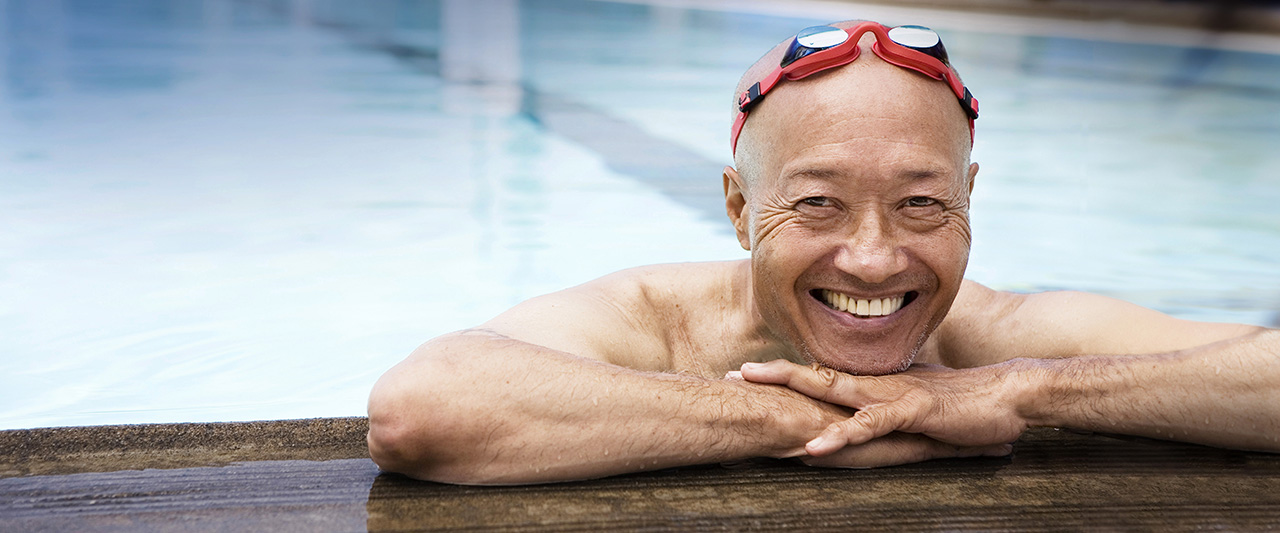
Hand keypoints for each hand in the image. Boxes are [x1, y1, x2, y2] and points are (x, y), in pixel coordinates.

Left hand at [738, 360, 1028, 457]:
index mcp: (874, 384)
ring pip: (834, 392)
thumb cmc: (964, 404)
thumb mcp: (916, 407)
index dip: (785, 374)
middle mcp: (876, 384)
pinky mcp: (912, 410)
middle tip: (732, 374)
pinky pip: (869, 425)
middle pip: (815, 376)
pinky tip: (815, 448)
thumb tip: (859, 420)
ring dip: (794, 392)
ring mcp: (892, 395)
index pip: (821, 375)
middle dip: (773, 375)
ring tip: (758, 400)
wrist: (1009, 395)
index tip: (747, 374)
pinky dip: (841, 436)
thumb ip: (886, 411)